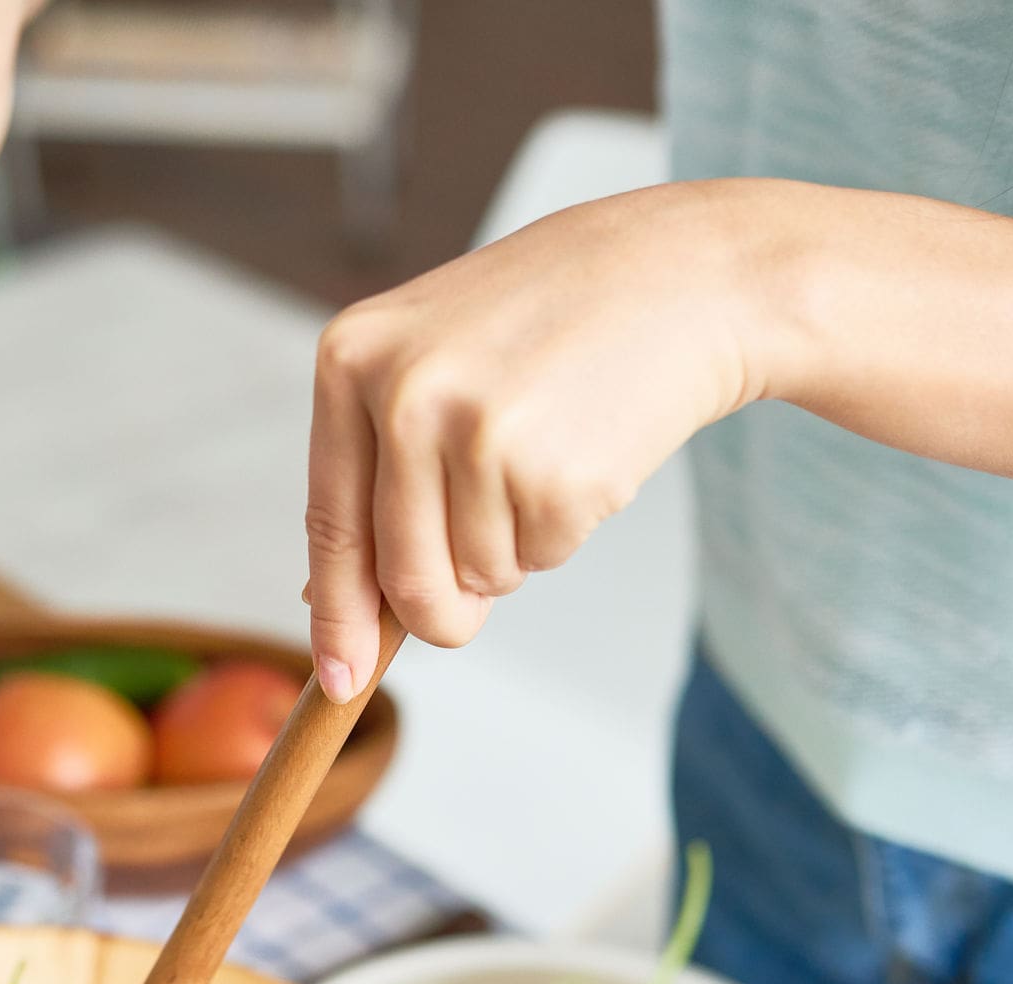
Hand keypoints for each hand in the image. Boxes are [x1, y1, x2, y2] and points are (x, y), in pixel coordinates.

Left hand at [304, 181, 782, 696]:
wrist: (685, 274)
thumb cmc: (552, 319)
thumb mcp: (434, 356)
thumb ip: (374, 466)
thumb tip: (327, 594)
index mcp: (353, 359)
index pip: (330, 521)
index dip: (337, 616)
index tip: (338, 680)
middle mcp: (402, 395)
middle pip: (402, 578)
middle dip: (443, 609)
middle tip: (478, 591)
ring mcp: (478, 435)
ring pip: (477, 578)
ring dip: (515, 548)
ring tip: (544, 453)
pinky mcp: (553, 475)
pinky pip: (543, 560)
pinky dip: (567, 531)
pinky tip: (586, 450)